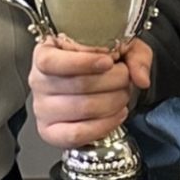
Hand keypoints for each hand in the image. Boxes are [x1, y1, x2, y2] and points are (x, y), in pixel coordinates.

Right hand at [30, 37, 149, 149]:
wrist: (93, 83)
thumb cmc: (100, 61)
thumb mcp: (120, 46)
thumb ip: (134, 55)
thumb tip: (140, 78)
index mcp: (45, 53)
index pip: (51, 62)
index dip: (82, 63)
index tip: (108, 61)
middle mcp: (38, 81)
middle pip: (77, 85)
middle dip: (112, 81)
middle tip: (125, 78)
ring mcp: (42, 109)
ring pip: (82, 108)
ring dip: (113, 101)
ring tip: (123, 94)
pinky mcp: (50, 132)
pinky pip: (77, 133)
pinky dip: (104, 124)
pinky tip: (118, 113)